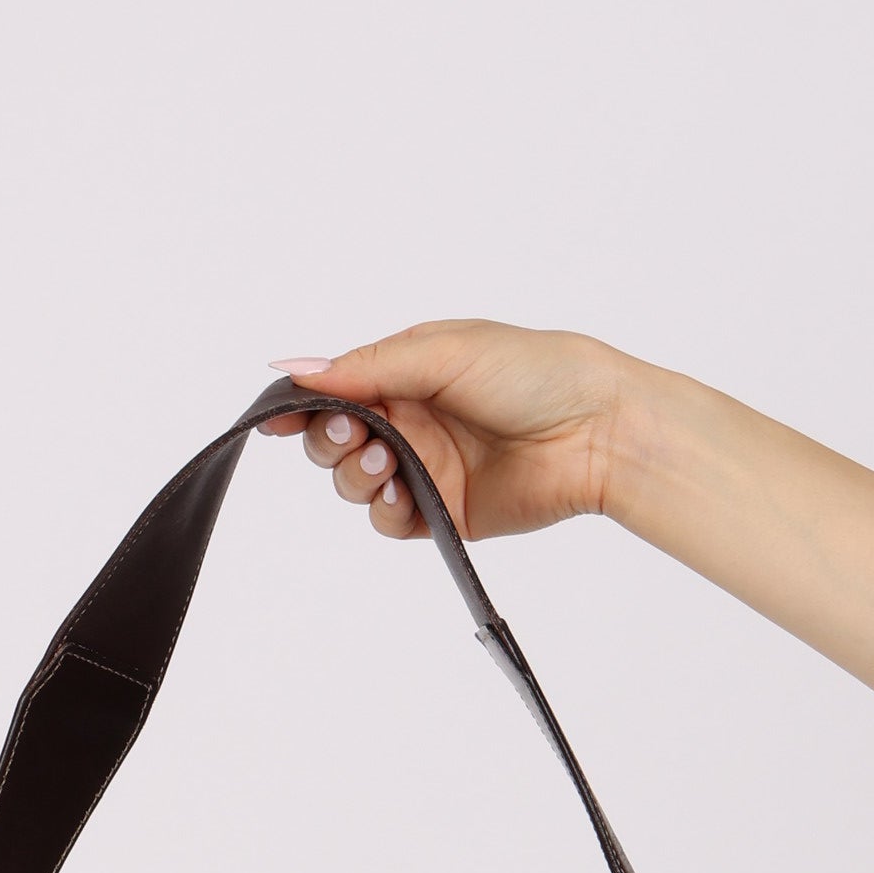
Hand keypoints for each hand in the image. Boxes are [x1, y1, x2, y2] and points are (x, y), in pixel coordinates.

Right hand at [258, 321, 633, 543]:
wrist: (596, 430)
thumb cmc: (534, 372)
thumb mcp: (441, 351)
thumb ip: (365, 366)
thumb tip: (293, 368)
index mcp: (405, 372)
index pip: (334, 390)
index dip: (301, 405)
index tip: (277, 417)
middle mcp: (409, 420)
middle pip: (332, 440)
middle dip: (327, 439)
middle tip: (352, 433)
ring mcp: (424, 468)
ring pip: (353, 484)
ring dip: (354, 475)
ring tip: (386, 460)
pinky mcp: (442, 513)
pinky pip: (389, 521)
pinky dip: (385, 510)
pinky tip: (403, 492)